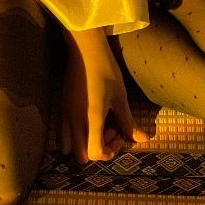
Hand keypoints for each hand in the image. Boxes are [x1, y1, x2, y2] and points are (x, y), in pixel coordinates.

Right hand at [59, 36, 150, 164]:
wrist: (85, 49)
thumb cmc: (106, 69)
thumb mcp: (120, 96)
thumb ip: (129, 121)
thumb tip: (143, 139)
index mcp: (92, 118)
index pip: (94, 153)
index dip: (108, 153)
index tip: (119, 136)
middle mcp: (74, 120)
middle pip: (80, 156)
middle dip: (96, 150)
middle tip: (110, 132)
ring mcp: (65, 114)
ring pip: (66, 147)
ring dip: (82, 145)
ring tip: (96, 127)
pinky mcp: (60, 106)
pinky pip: (61, 133)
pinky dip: (72, 136)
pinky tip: (86, 119)